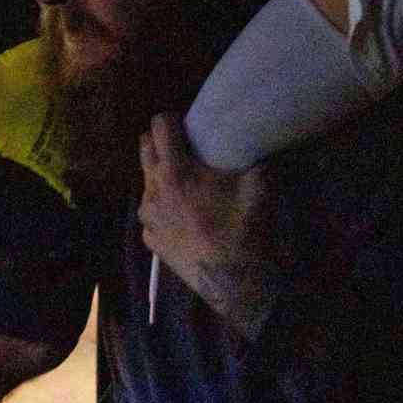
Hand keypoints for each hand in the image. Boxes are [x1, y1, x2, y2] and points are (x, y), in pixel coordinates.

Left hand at [138, 114, 278, 334]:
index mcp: (175, 172)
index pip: (159, 127)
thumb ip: (252, 154)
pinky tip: (184, 215)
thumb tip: (255, 137)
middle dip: (161, 142)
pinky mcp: (149, 239)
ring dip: (161, 176)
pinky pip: (150, 212)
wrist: (235, 282)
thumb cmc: (246, 230)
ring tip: (186, 186)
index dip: (173, 119)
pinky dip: (162, 207)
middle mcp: (152, 191)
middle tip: (184, 148)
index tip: (186, 124)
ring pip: (145, 182)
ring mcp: (147, 218)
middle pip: (144, 148)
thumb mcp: (258, 184)